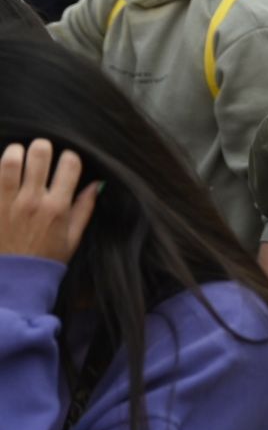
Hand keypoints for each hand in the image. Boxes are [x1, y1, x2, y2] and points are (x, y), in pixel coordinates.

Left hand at [0, 139, 97, 263]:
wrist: (12, 282)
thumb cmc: (44, 260)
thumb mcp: (72, 238)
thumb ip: (84, 209)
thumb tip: (95, 185)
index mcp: (57, 207)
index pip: (70, 163)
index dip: (70, 157)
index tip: (66, 162)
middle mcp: (32, 201)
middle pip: (40, 154)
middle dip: (42, 147)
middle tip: (40, 153)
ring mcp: (7, 203)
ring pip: (10, 160)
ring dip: (15, 152)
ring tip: (17, 156)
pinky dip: (0, 172)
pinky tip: (4, 175)